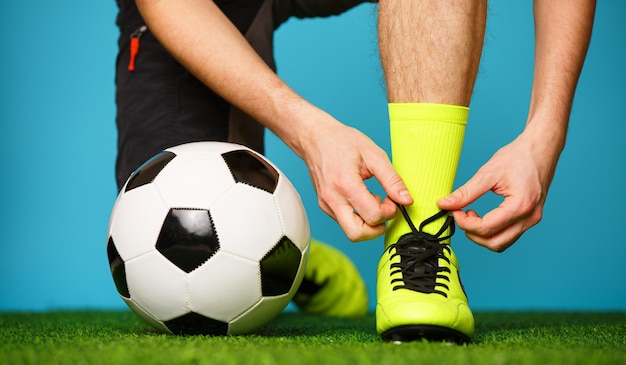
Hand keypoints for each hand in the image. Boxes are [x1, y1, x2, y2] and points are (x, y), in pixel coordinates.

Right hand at [301, 120, 411, 241]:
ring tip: (372, 201)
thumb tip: (406, 200)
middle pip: (357, 234)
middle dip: (377, 229)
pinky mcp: (324, 206)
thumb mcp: (373, 154)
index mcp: (346, 185)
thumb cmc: (342, 142)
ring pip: (350, 231)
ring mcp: (326, 205)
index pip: (373, 216)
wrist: (315, 138)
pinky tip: (362, 198)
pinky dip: (358, 217)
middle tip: (384, 211)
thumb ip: (392, 179)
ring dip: (367, 223)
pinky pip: (344, 222)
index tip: (392, 200)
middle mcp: (333, 199)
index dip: (389, 212)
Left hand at [437, 132, 558, 251]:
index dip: (465, 223)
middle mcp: (530, 217)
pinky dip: (492, 231)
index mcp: (520, 206)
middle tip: (460, 214)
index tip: (454, 210)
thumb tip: (444, 204)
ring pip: (502, 243)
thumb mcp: (488, 173)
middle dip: (472, 233)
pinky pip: (508, 235)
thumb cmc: (518, 157)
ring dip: (482, 235)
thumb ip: (466, 192)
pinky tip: (483, 217)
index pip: (486, 228)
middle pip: (494, 243)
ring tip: (471, 215)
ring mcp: (532, 220)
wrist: (540, 148)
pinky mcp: (530, 218)